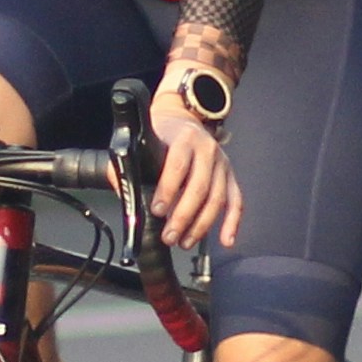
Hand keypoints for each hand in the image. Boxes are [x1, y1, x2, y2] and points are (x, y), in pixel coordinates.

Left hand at [144, 90, 241, 251]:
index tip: (157, 210)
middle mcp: (207, 150)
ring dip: (202, 225)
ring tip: (185, 242)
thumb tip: (125, 195)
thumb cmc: (162, 134)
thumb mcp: (142, 142)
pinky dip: (232, 222)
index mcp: (184, 138)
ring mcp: (222, 163)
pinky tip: (226, 239)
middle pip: (200, 187)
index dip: (168, 190)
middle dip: (183, 216)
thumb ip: (130, 167)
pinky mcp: (230, 175)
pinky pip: (236, 201)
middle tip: (169, 236)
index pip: (178, 166)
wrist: (184, 119)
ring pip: (217, 199)